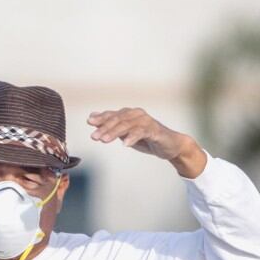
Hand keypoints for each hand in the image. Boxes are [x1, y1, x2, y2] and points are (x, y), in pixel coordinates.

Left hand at [86, 108, 207, 177]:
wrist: (170, 145)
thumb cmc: (146, 138)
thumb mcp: (126, 133)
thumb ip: (111, 126)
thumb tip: (92, 118)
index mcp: (129, 114)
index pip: (112, 115)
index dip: (100, 118)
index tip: (89, 122)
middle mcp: (137, 114)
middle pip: (117, 120)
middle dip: (104, 127)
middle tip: (94, 137)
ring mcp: (146, 121)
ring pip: (127, 125)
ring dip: (114, 133)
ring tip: (104, 140)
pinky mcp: (154, 130)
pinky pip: (141, 132)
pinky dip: (132, 137)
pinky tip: (124, 144)